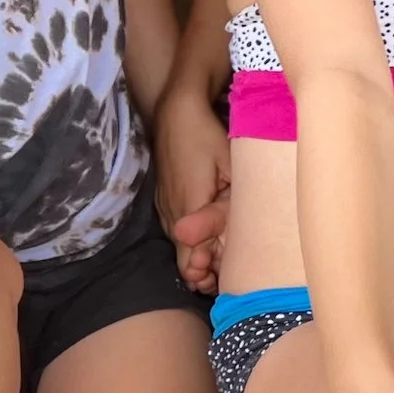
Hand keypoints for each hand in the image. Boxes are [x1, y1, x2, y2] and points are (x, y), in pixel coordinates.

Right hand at [156, 87, 231, 292]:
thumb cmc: (206, 137)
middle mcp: (171, 214)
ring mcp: (165, 208)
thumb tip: (220, 246)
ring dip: (199, 255)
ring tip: (223, 261)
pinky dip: (192, 239)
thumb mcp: (227, 168)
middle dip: (205, 271)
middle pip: (184, 259)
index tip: (224, 279)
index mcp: (188, 210)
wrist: (176, 113)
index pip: (190, 261)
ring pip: (180, 245)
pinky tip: (212, 239)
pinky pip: (178, 230)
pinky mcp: (165, 201)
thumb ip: (224, 208)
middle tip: (227, 276)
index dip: (206, 276)